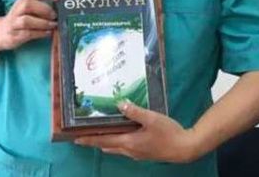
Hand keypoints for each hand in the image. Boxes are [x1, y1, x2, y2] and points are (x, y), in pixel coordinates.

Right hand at [0, 0, 57, 50]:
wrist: (2, 32)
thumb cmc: (22, 18)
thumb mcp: (29, 9)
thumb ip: (42, 6)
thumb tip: (63, 9)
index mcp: (23, 0)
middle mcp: (17, 9)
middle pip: (28, 5)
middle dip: (44, 10)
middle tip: (55, 16)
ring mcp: (14, 22)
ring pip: (27, 21)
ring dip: (43, 23)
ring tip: (53, 25)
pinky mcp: (14, 35)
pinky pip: (28, 33)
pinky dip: (40, 33)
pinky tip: (48, 32)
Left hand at [75, 101, 197, 162]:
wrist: (183, 148)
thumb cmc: (168, 133)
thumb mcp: (152, 119)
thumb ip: (135, 111)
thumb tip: (119, 104)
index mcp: (128, 142)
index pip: (103, 140)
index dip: (89, 139)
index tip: (75, 138)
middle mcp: (129, 150)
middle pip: (107, 145)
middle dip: (94, 141)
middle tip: (83, 135)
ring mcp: (136, 153)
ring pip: (116, 148)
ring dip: (106, 142)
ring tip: (100, 134)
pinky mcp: (143, 153)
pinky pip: (124, 149)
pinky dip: (117, 143)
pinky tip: (122, 136)